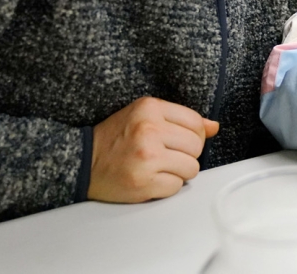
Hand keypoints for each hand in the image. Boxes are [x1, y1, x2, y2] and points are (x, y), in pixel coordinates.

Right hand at [88, 97, 219, 202]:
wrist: (82, 162)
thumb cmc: (114, 138)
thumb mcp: (144, 115)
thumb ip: (180, 119)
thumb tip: (214, 126)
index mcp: (149, 108)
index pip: (196, 122)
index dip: (194, 135)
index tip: (180, 140)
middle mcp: (149, 130)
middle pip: (197, 146)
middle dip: (187, 154)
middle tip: (168, 155)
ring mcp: (146, 158)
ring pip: (191, 168)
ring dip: (179, 171)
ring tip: (160, 167)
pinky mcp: (143, 182)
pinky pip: (176, 187)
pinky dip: (167, 186)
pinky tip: (151, 179)